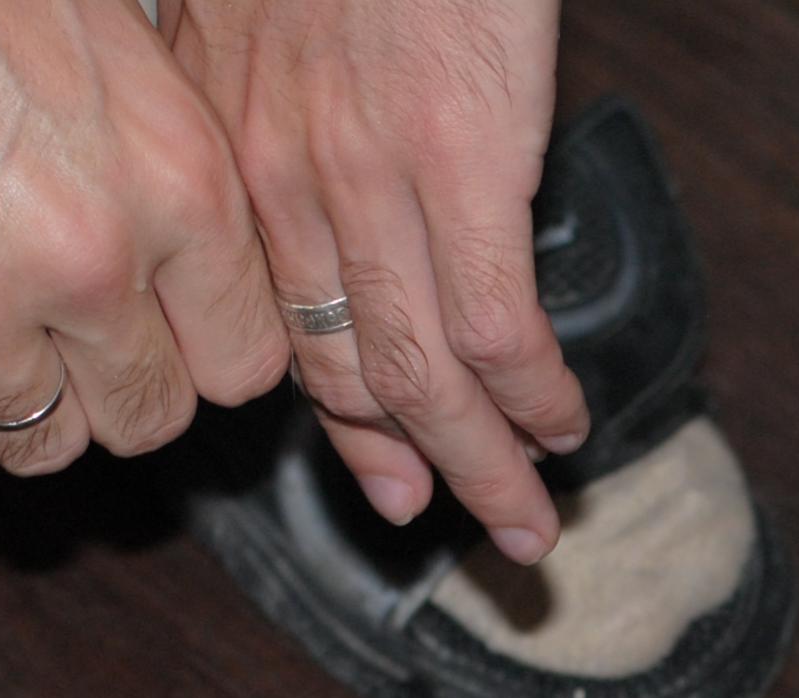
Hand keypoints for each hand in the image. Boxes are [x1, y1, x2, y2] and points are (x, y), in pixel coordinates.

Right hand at [0, 0, 291, 472]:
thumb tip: (204, 277)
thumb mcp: (115, 50)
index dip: (202, 353)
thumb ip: (167, 176)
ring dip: (22, 398)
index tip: (169, 334)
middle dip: (115, 386)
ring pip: (41, 442)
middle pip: (148, 417)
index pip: (243, 364)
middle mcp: (89, 259)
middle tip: (69, 332)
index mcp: (177, 184)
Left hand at [168, 0, 588, 559]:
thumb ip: (264, 68)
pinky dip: (531, 395)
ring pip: (420, 372)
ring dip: (482, 462)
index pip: (277, 313)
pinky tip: (564, 427)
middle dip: (411, 465)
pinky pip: (494, 325)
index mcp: (234, 139)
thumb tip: (301, 119)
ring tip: (526, 526)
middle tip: (461, 528)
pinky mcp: (458, 164)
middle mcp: (287, 178)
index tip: (379, 468)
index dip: (337, 410)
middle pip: (346, 366)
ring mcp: (370, 180)